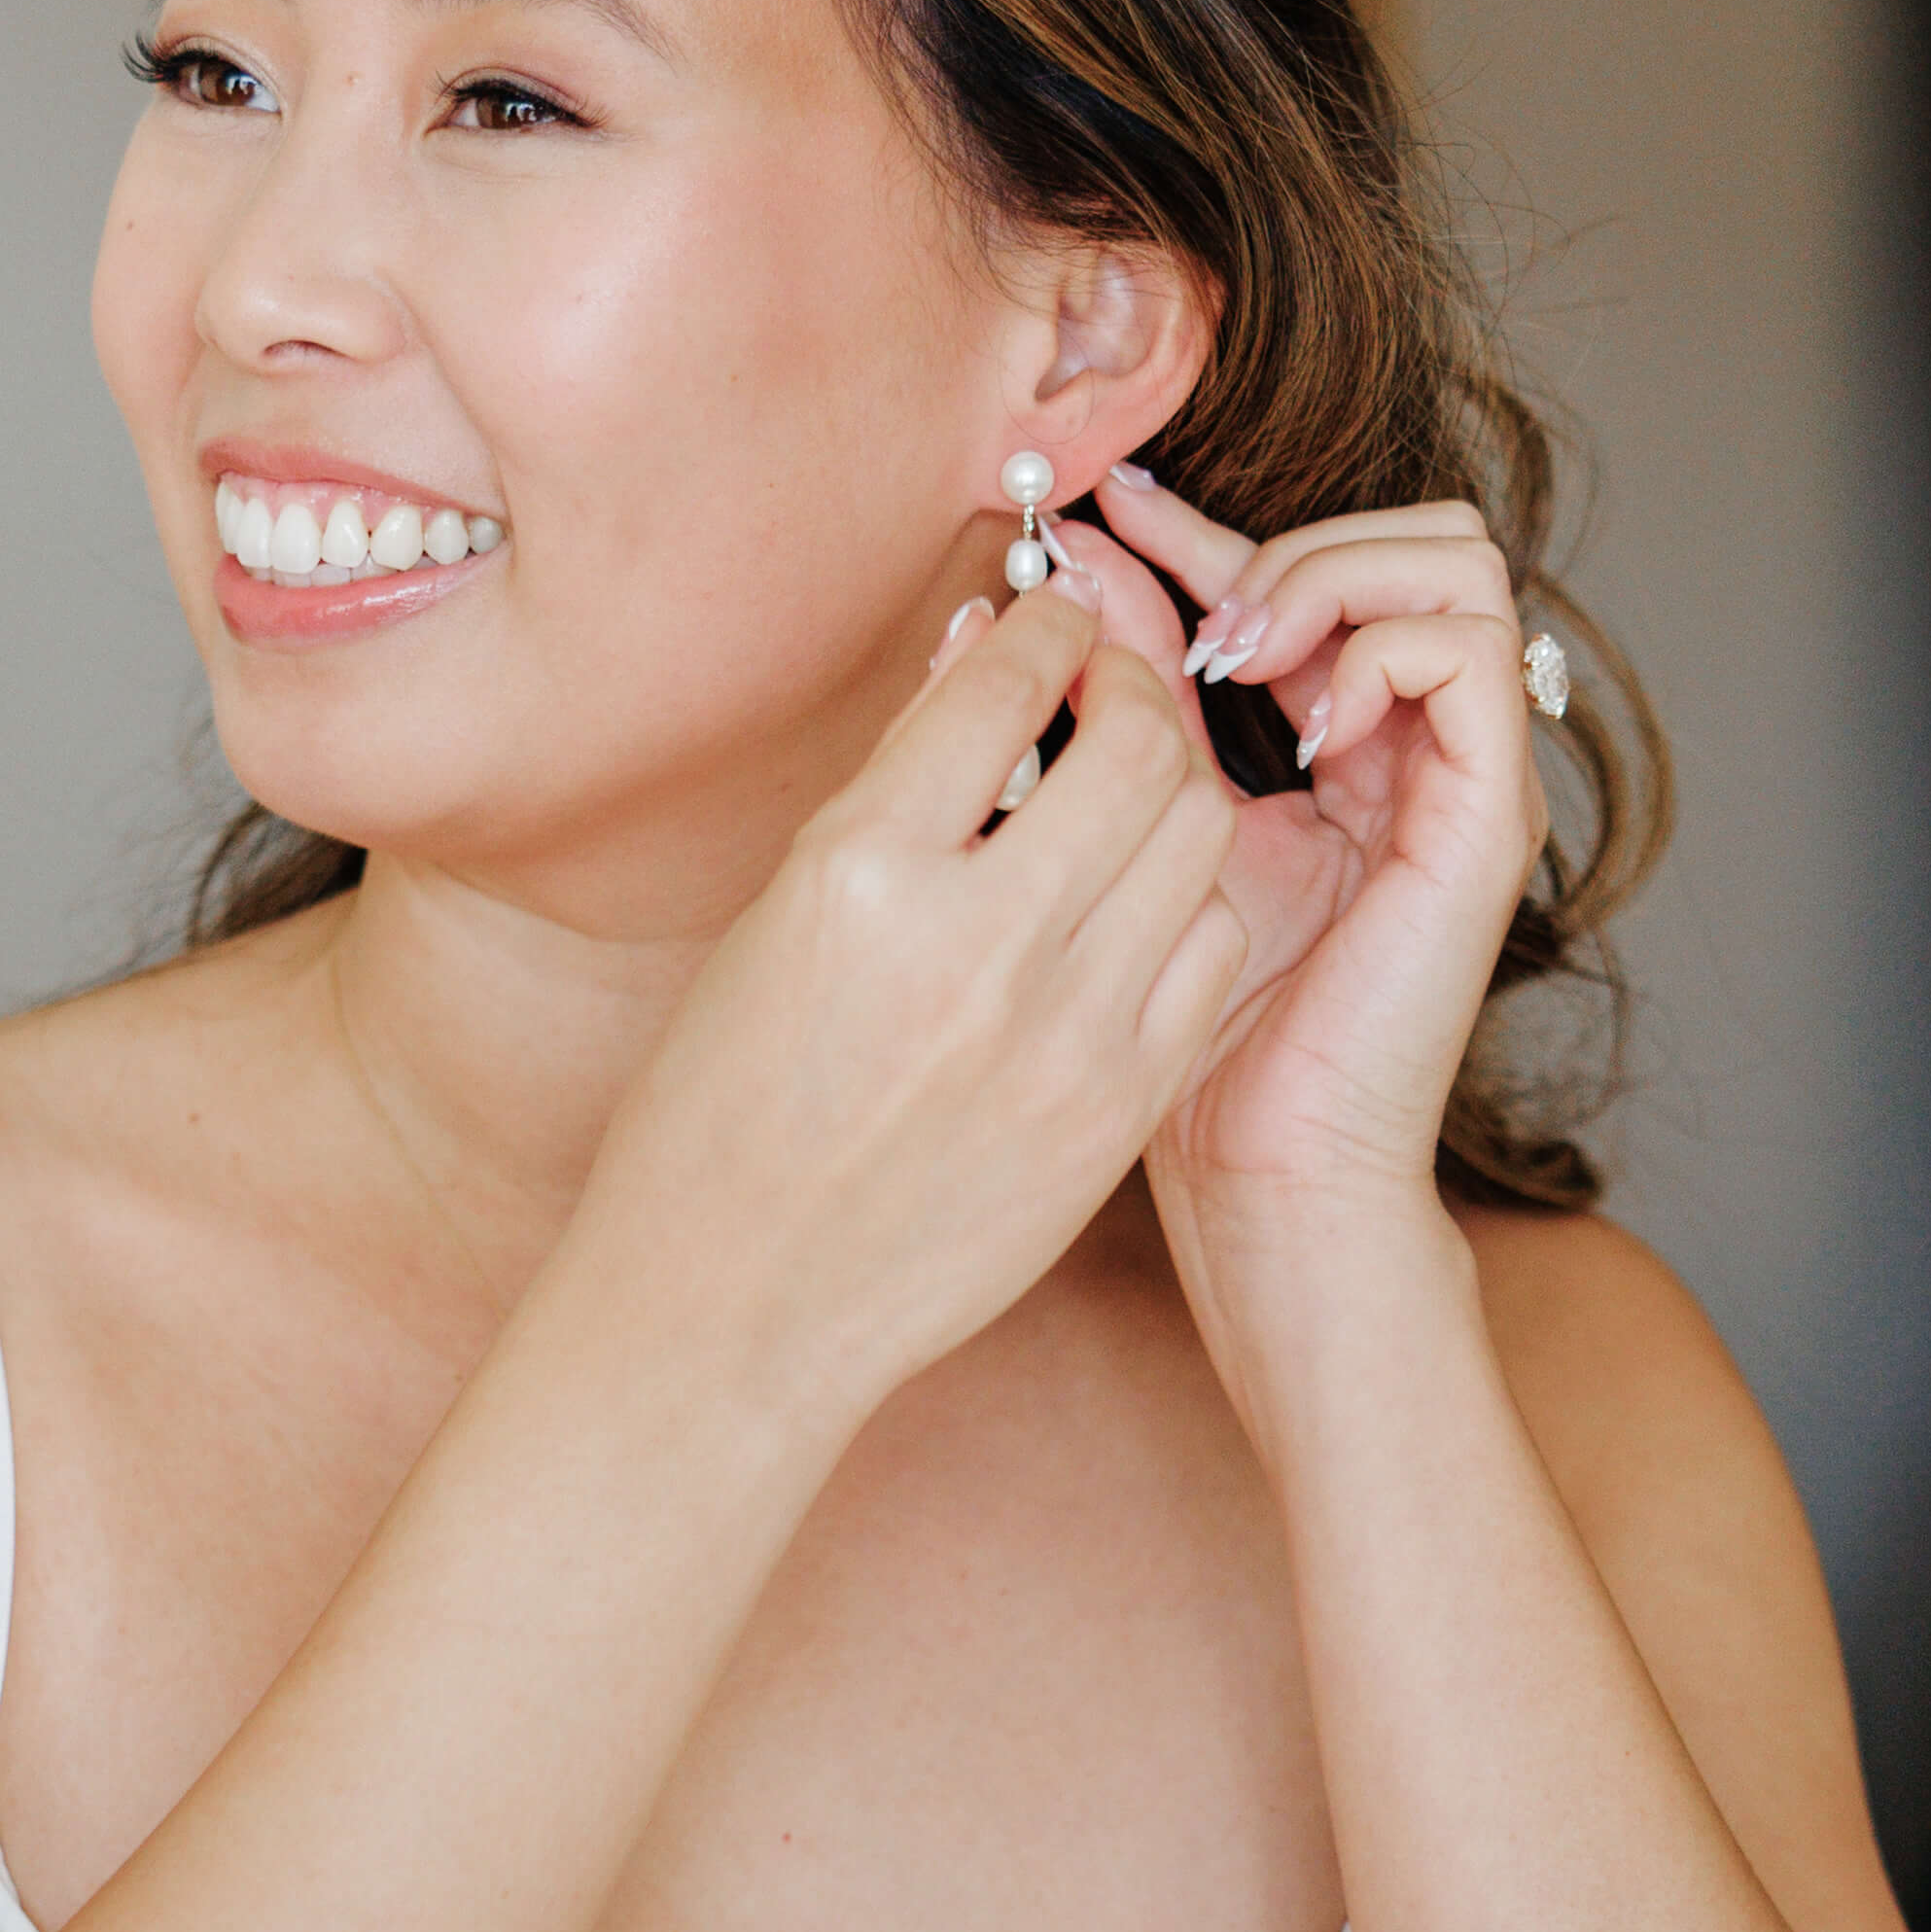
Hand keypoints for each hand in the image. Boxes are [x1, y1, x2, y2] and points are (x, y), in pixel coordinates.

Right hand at [576, 584, 1254, 1444]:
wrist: (735, 1305)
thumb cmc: (724, 1108)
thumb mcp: (781, 918)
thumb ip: (898, 792)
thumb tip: (986, 662)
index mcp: (860, 871)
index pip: (1008, 681)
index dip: (1048, 630)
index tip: (1051, 626)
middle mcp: (975, 942)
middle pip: (1139, 744)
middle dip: (1133, 690)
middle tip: (1107, 696)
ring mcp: (1064, 1033)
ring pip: (1200, 838)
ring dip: (1172, 793)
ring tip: (1124, 802)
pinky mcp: (1118, 1107)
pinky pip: (1207, 952)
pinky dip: (1183, 906)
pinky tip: (1132, 915)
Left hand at [1076, 455, 1548, 1244]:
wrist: (1261, 1175)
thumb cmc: (1198, 1037)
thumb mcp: (1147, 819)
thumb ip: (1129, 691)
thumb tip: (1074, 564)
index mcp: (1352, 747)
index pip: (1313, 571)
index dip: (1208, 524)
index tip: (1105, 503)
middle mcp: (1427, 748)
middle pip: (1423, 534)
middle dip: (1299, 541)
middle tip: (1202, 623)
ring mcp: (1468, 778)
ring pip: (1459, 564)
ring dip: (1337, 579)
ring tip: (1241, 660)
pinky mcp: (1485, 818)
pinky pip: (1472, 652)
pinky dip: (1379, 648)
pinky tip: (1298, 725)